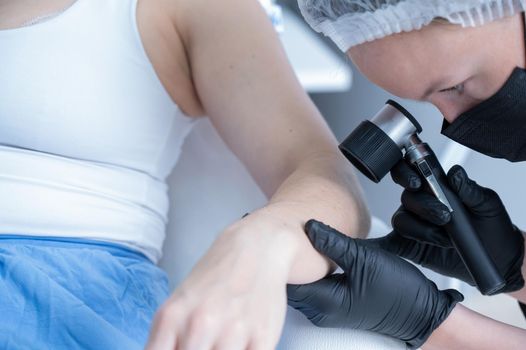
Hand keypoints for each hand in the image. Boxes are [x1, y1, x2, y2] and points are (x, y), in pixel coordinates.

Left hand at [145, 226, 291, 349]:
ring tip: (222, 343)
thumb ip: (167, 340)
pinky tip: (242, 344)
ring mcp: (233, 332)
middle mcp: (200, 324)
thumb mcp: (178, 306)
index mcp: (171, 316)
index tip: (179, 349)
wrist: (256, 250)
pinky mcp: (263, 337)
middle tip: (204, 343)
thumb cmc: (216, 279)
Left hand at [287, 220, 462, 349]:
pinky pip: (312, 287)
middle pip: (289, 283)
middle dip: (283, 259)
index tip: (273, 233)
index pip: (286, 280)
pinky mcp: (335, 305)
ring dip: (296, 264)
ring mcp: (327, 310)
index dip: (277, 255)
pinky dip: (308, 270)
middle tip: (279, 232)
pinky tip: (311, 254)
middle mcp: (321, 310)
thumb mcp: (365, 258)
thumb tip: (308, 227)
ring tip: (293, 239)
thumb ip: (333, 242)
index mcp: (325, 301)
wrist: (421, 312)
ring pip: (301, 285)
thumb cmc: (398, 291)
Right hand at [383, 162, 524, 292]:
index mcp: (435, 188)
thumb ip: (470, 189)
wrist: (498, 258)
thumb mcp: (487, 205)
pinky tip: (415, 246)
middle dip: (424, 206)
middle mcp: (421, 204)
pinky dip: (393, 244)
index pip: (410, 171)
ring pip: (401, 220)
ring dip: (423, 229)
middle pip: (406, 197)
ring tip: (446, 238)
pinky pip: (394, 243)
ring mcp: (414, 225)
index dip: (405, 172)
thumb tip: (455, 173)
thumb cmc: (491, 227)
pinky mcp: (410, 246)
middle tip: (443, 215)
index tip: (418, 183)